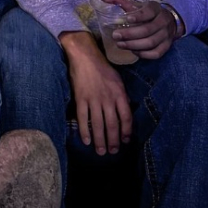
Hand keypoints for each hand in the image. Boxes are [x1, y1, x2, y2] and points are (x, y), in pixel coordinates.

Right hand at [61, 30, 132, 154]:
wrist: (84, 56)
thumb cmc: (102, 67)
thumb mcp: (118, 80)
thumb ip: (122, 96)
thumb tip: (125, 112)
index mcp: (119, 94)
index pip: (126, 117)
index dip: (126, 131)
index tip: (126, 141)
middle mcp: (107, 98)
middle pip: (112, 125)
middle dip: (113, 141)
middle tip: (113, 152)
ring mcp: (93, 99)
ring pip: (98, 125)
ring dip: (100, 140)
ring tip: (101, 151)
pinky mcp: (80, 99)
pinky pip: (83, 118)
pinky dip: (85, 131)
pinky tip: (86, 141)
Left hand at [111, 0, 176, 59]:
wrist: (169, 21)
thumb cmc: (148, 13)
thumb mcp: (137, 4)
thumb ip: (119, 0)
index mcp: (156, 9)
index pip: (150, 11)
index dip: (139, 16)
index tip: (127, 19)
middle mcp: (163, 22)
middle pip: (147, 30)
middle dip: (130, 34)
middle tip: (115, 35)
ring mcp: (166, 35)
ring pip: (151, 43)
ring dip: (134, 45)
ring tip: (120, 44)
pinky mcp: (166, 47)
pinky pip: (155, 53)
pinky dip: (143, 54)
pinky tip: (133, 51)